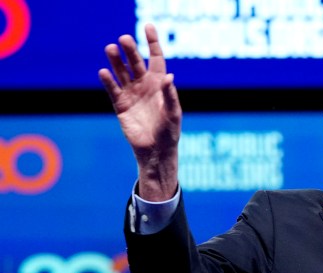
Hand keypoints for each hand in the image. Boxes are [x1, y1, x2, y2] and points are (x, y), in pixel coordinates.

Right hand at [98, 24, 180, 200]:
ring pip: (122, 72)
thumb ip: (170, 95)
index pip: (156, 58)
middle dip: (130, 50)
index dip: (152, 43)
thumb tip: (169, 76)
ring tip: (110, 48)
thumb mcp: (173, 113)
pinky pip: (113, 90)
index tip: (148, 27)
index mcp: (160, 83)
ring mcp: (132, 94)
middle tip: (123, 38)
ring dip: (116, 61)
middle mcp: (144, 85)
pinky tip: (104, 71)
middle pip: (135, 62)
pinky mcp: (120, 105)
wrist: (156, 151)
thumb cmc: (169, 132)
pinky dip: (108, 81)